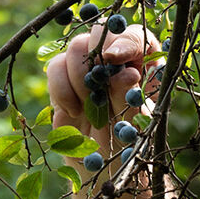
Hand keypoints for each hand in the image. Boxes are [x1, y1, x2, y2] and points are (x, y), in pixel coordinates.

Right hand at [43, 23, 155, 148]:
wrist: (102, 165)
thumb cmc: (128, 143)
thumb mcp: (134, 124)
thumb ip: (130, 98)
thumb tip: (128, 73)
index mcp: (145, 62)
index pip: (134, 36)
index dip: (122, 42)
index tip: (113, 59)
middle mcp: (116, 57)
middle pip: (101, 32)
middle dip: (96, 61)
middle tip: (97, 90)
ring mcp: (88, 64)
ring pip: (76, 47)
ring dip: (80, 78)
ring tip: (89, 108)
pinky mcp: (64, 76)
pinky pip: (55, 67)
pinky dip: (61, 88)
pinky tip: (74, 111)